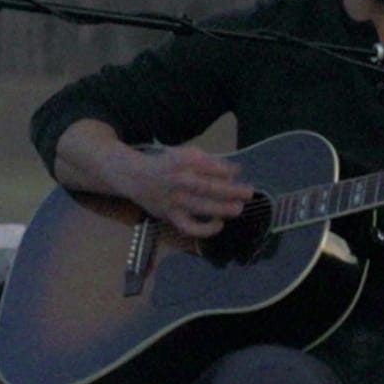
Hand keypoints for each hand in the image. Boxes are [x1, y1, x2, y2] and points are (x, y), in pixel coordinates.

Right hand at [128, 145, 253, 238]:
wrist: (134, 177)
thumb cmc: (168, 165)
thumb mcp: (187, 154)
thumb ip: (211, 161)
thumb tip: (236, 171)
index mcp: (183, 161)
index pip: (212, 167)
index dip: (228, 171)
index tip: (239, 173)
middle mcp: (178, 181)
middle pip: (209, 187)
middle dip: (232, 191)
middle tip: (249, 192)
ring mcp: (174, 200)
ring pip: (201, 207)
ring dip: (224, 209)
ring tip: (238, 208)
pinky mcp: (170, 216)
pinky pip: (189, 227)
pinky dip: (205, 229)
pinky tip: (219, 224)